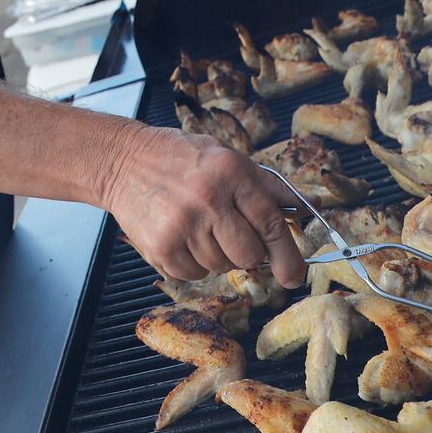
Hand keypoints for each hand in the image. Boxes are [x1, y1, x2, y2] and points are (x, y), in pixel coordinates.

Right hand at [103, 124, 305, 289]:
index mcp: (231, 171)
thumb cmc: (180, 158)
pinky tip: (180, 234)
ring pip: (221, 266)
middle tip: (231, 234)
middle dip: (248, 253)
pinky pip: (193, 274)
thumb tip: (307, 209)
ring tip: (197, 225)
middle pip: (249, 255)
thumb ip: (268, 186)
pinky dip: (192, 262)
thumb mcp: (227, 157)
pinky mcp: (161, 246)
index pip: (271, 223)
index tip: (294, 274)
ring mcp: (183, 224)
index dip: (288, 255)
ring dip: (216, 254)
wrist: (124, 160)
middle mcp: (208, 198)